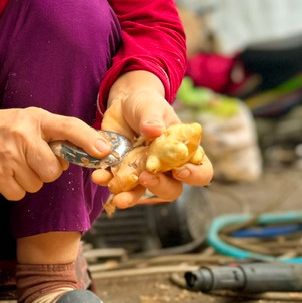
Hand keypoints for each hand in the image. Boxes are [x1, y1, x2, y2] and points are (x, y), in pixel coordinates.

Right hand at [0, 106, 114, 201]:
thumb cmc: (4, 126)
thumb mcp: (30, 119)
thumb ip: (56, 133)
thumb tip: (90, 151)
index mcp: (35, 119)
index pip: (68, 127)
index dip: (88, 140)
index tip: (104, 151)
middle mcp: (22, 136)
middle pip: (53, 170)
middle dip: (47, 169)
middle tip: (33, 158)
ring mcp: (7, 158)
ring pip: (37, 185)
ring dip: (30, 179)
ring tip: (15, 162)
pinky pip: (20, 194)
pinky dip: (15, 188)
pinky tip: (5, 172)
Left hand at [91, 73, 213, 207]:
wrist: (122, 106)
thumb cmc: (146, 104)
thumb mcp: (150, 105)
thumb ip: (153, 118)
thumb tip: (154, 131)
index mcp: (184, 152)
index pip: (201, 171)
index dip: (194, 175)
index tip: (179, 170)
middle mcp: (167, 168)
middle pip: (172, 189)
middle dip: (160, 187)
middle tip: (146, 176)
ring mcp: (144, 173)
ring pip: (143, 193)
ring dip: (131, 197)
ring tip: (119, 198)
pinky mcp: (123, 173)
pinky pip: (118, 184)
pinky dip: (108, 182)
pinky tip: (100, 176)